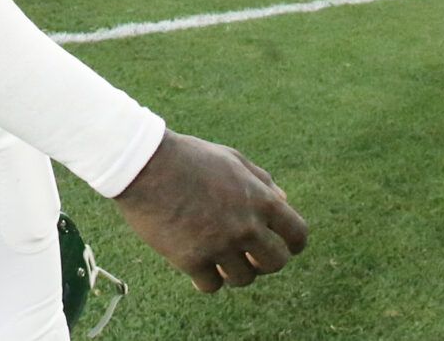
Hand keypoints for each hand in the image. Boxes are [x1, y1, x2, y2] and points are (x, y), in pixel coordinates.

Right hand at [114, 130, 306, 292]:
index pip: (297, 235)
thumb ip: (261, 182)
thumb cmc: (189, 157)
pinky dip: (206, 279)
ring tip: (218, 258)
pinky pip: (211, 286)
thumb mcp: (232, 160)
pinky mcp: (192, 260)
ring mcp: (220, 245)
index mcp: (260, 199)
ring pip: (244, 279)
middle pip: (275, 263)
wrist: (146, 165)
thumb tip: (284, 201)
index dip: (292, 244)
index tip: (281, 246)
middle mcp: (246, 225)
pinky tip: (197, 266)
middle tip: (248, 255)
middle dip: (264, 261)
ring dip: (234, 272)